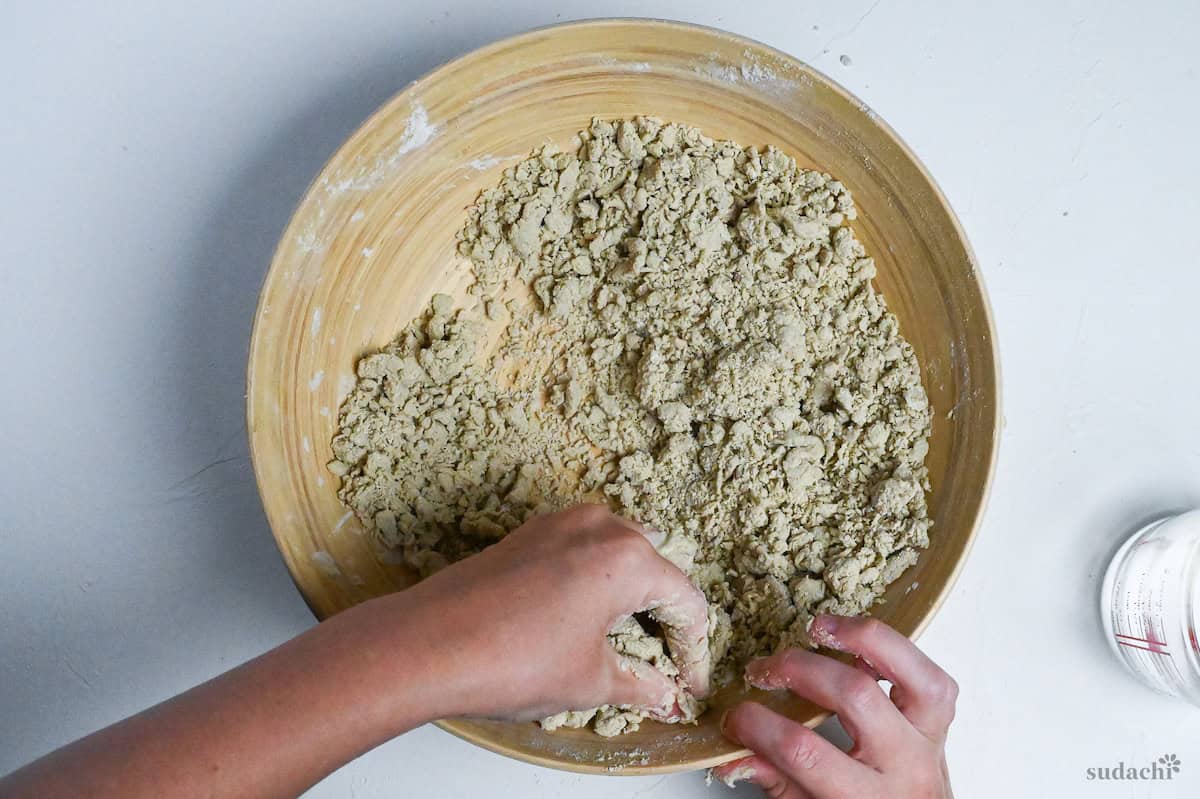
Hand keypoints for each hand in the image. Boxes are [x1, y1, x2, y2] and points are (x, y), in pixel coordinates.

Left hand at [391, 503, 710, 721]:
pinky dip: (595, 582)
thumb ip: (640, 684)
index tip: (688, 683)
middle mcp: (599, 526)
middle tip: (664, 663)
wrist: (427, 644)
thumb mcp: (591, 681)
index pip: (685, 602)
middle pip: (655, 569)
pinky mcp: (529, 533)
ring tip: (626, 643)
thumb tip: (662, 694)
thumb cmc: (511, 658)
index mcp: (629, 557)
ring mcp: (560, 523)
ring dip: (630, 595)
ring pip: (618, 554)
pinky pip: (581, 550)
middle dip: (664, 616)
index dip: (694, 651)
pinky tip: (584, 620)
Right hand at [713, 615, 955, 797]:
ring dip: (864, 641)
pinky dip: (896, 651)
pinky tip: (858, 640)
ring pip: (915, 678)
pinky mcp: (941, 720)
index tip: (736, 715)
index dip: (760, 727)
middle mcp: (904, 767)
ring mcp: (929, 740)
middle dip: (799, 671)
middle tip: (763, 670)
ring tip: (818, 629)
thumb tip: (730, 753)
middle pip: (855, 698)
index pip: (805, 753)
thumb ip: (776, 781)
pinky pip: (934, 676)